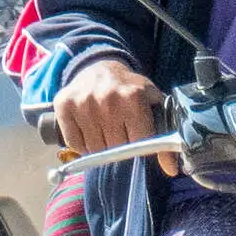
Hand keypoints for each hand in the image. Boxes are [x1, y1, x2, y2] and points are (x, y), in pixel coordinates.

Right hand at [53, 61, 175, 173]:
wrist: (100, 67)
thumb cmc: (130, 89)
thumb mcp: (153, 102)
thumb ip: (165, 133)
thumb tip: (171, 169)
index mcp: (134, 98)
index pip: (140, 142)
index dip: (140, 145)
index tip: (139, 137)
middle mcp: (108, 100)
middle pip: (116, 148)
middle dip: (121, 144)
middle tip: (120, 129)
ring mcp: (84, 103)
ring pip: (95, 149)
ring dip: (102, 146)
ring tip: (105, 128)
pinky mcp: (64, 106)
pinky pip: (75, 144)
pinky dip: (82, 144)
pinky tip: (89, 130)